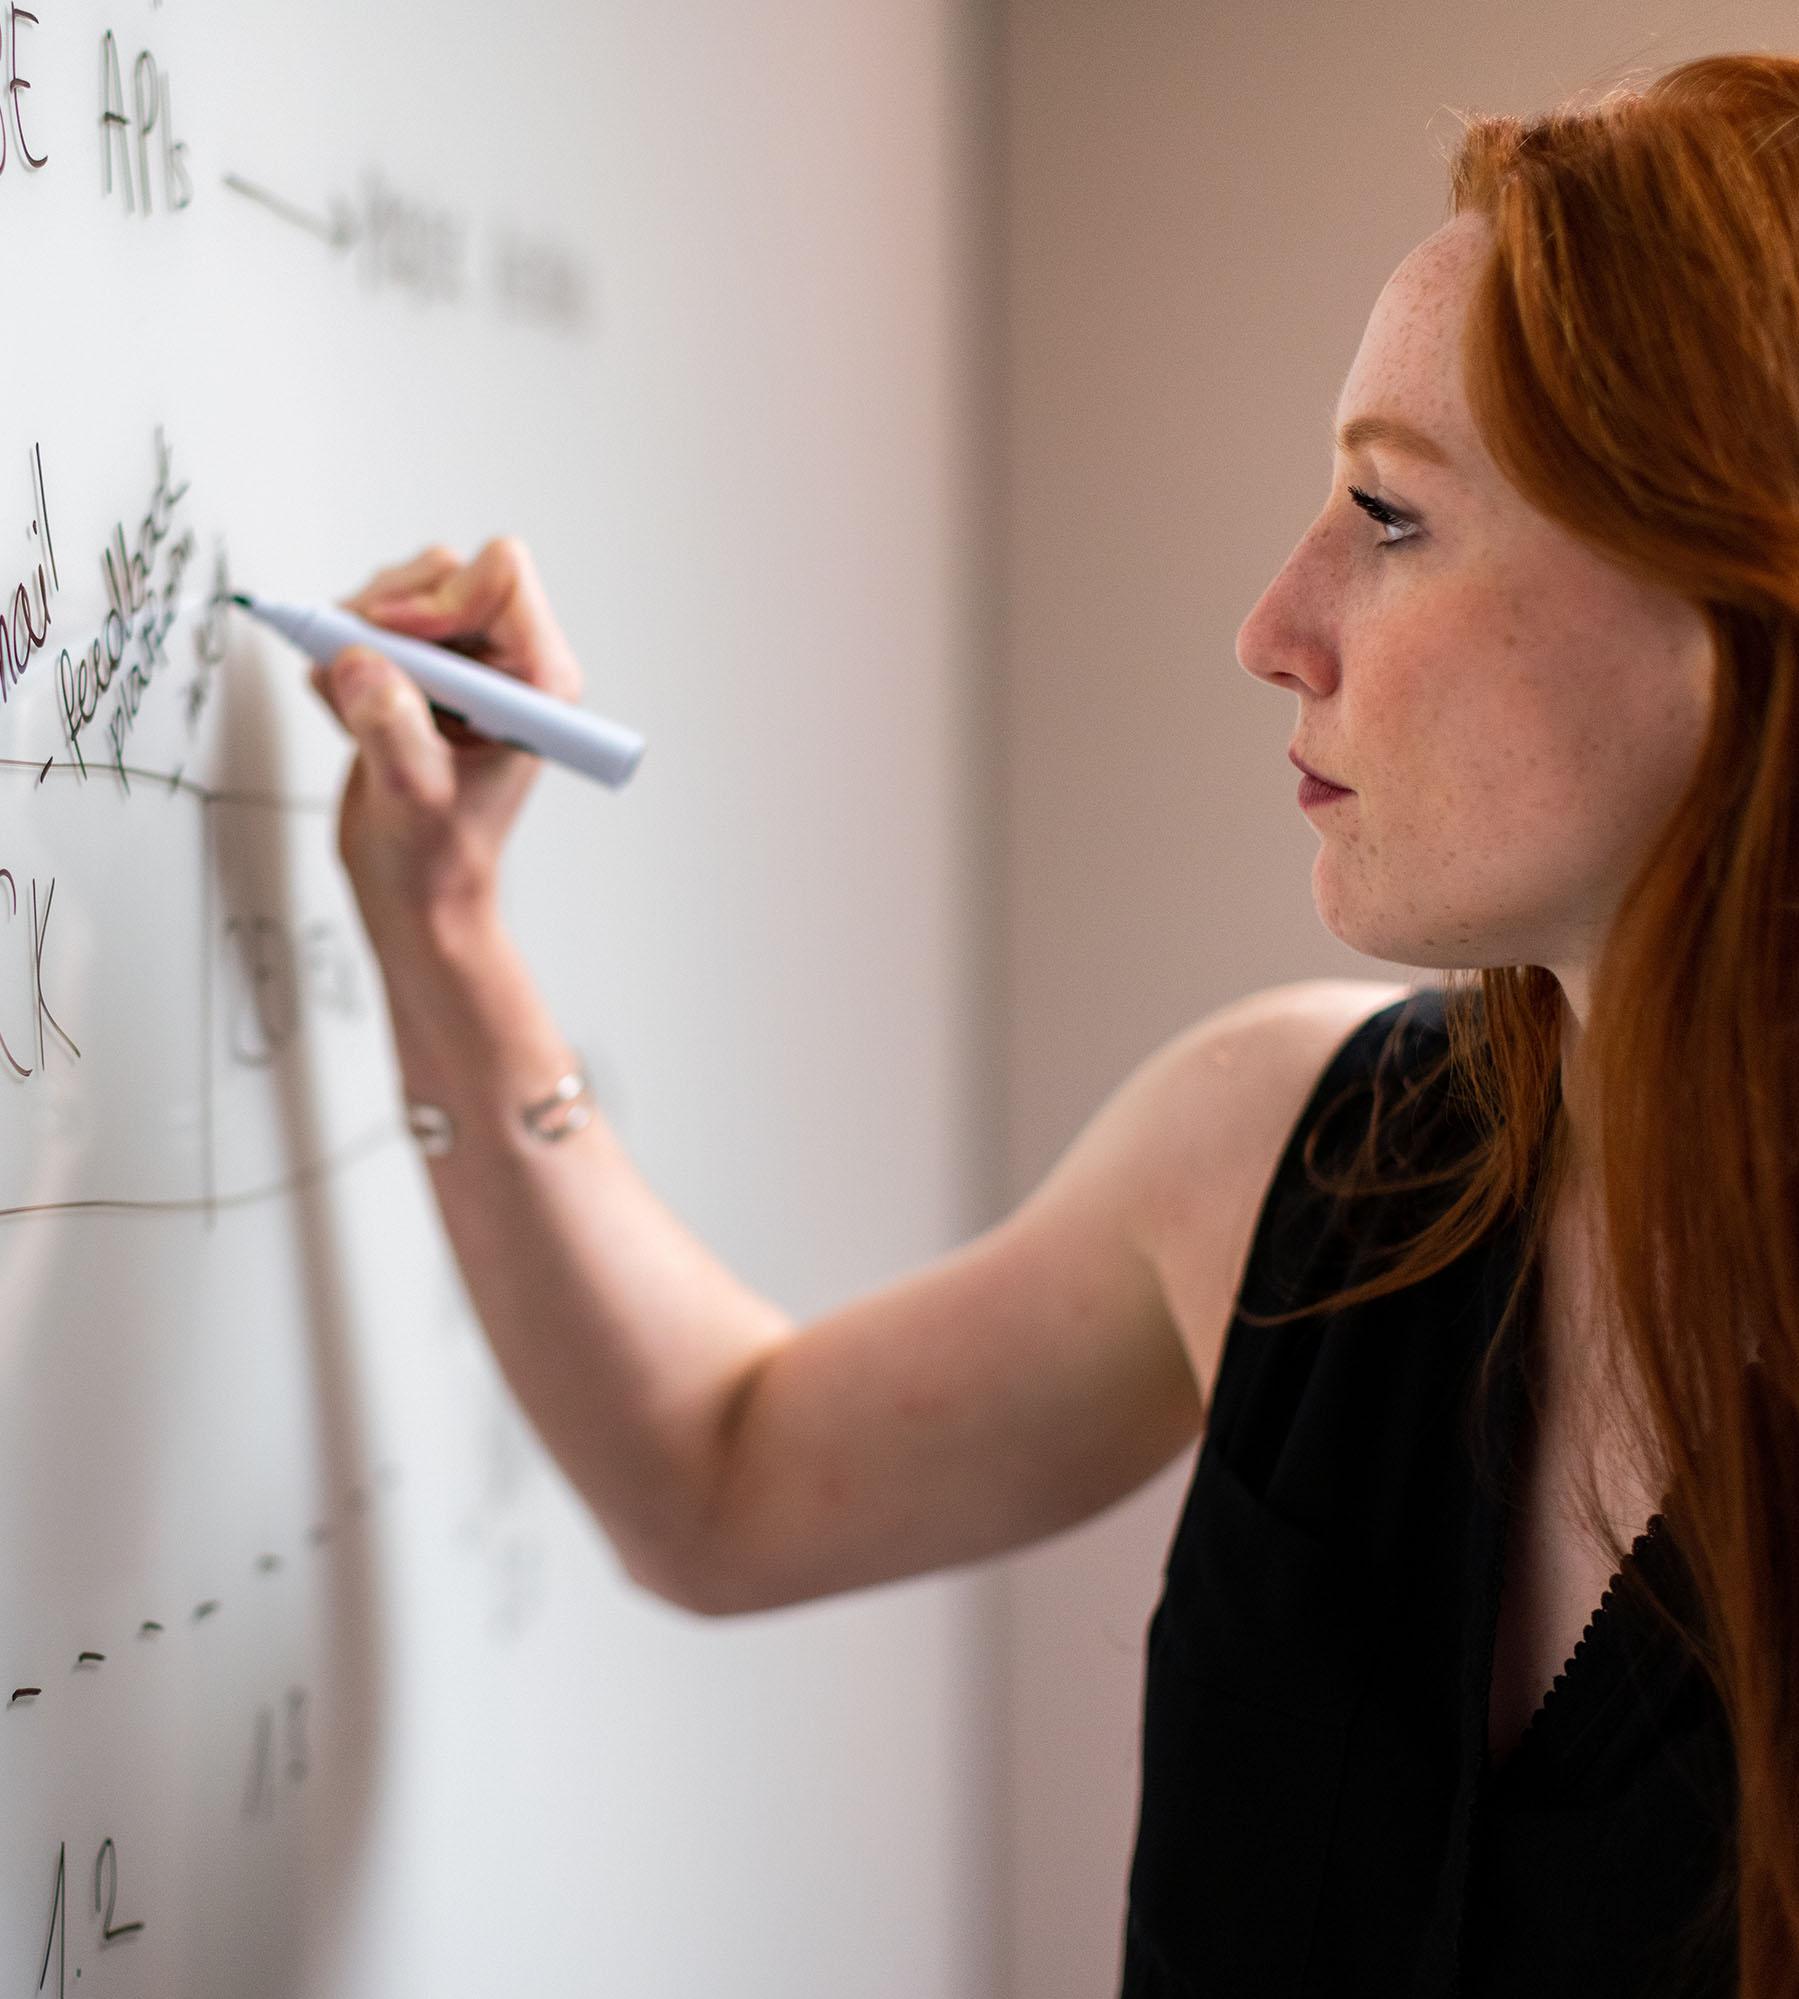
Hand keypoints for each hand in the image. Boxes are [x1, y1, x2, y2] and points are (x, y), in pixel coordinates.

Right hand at [309, 538, 583, 944]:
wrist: (416, 892)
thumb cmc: (439, 859)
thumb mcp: (415, 797)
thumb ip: (391, 726)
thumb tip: (359, 661)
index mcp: (538, 681)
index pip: (501, 575)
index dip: (438, 599)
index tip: (394, 646)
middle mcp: (506, 663)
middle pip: (443, 572)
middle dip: (386, 613)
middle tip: (358, 670)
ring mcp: (460, 666)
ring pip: (400, 592)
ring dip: (357, 637)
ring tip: (352, 706)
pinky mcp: (418, 674)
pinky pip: (367, 627)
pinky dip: (341, 660)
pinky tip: (348, 717)